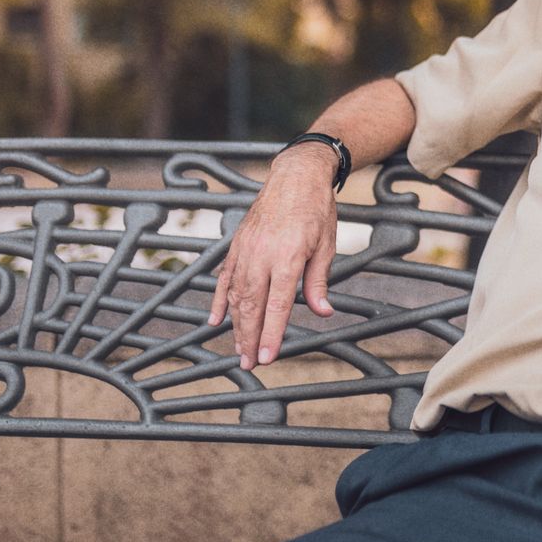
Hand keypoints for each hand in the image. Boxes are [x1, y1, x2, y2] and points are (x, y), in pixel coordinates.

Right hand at [208, 146, 338, 369]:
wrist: (295, 176)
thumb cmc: (316, 210)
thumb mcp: (327, 245)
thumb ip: (319, 281)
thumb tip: (323, 312)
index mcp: (288, 257)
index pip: (278, 305)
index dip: (272, 334)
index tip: (268, 358)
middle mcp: (262, 256)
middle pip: (252, 306)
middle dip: (250, 338)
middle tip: (249, 365)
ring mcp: (246, 250)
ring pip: (236, 296)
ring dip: (236, 326)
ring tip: (238, 350)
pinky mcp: (237, 245)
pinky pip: (225, 277)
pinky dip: (219, 300)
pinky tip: (215, 321)